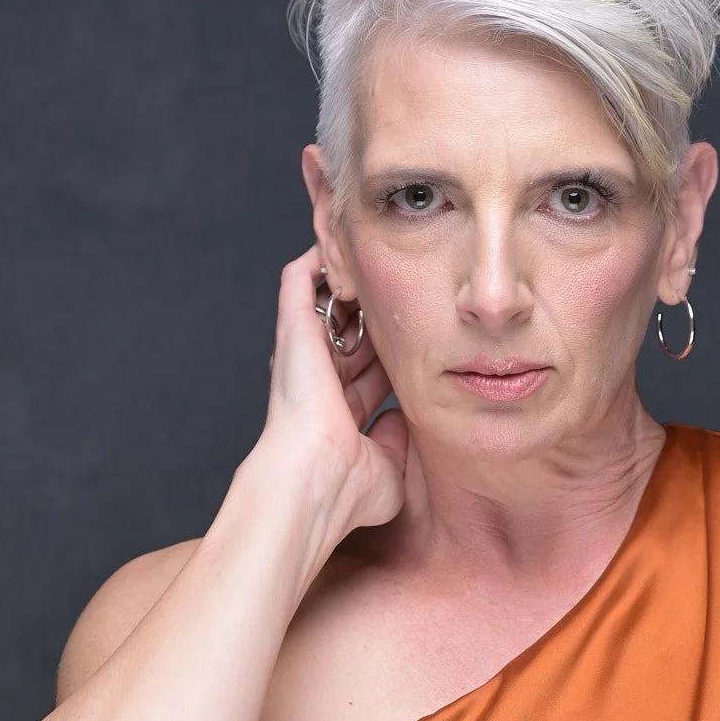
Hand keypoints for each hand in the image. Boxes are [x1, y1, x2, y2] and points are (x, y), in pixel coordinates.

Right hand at [260, 247, 407, 532]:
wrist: (316, 478)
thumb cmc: (348, 487)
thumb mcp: (390, 464)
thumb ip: (398, 439)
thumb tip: (406, 417)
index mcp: (343, 405)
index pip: (373, 362)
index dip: (397, 342)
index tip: (425, 324)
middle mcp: (322, 373)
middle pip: (353, 325)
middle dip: (377, 302)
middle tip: (408, 272)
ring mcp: (305, 349)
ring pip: (327, 295)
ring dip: (349, 272)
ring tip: (374, 239)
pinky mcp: (293, 327)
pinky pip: (302, 276)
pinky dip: (320, 253)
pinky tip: (344, 233)